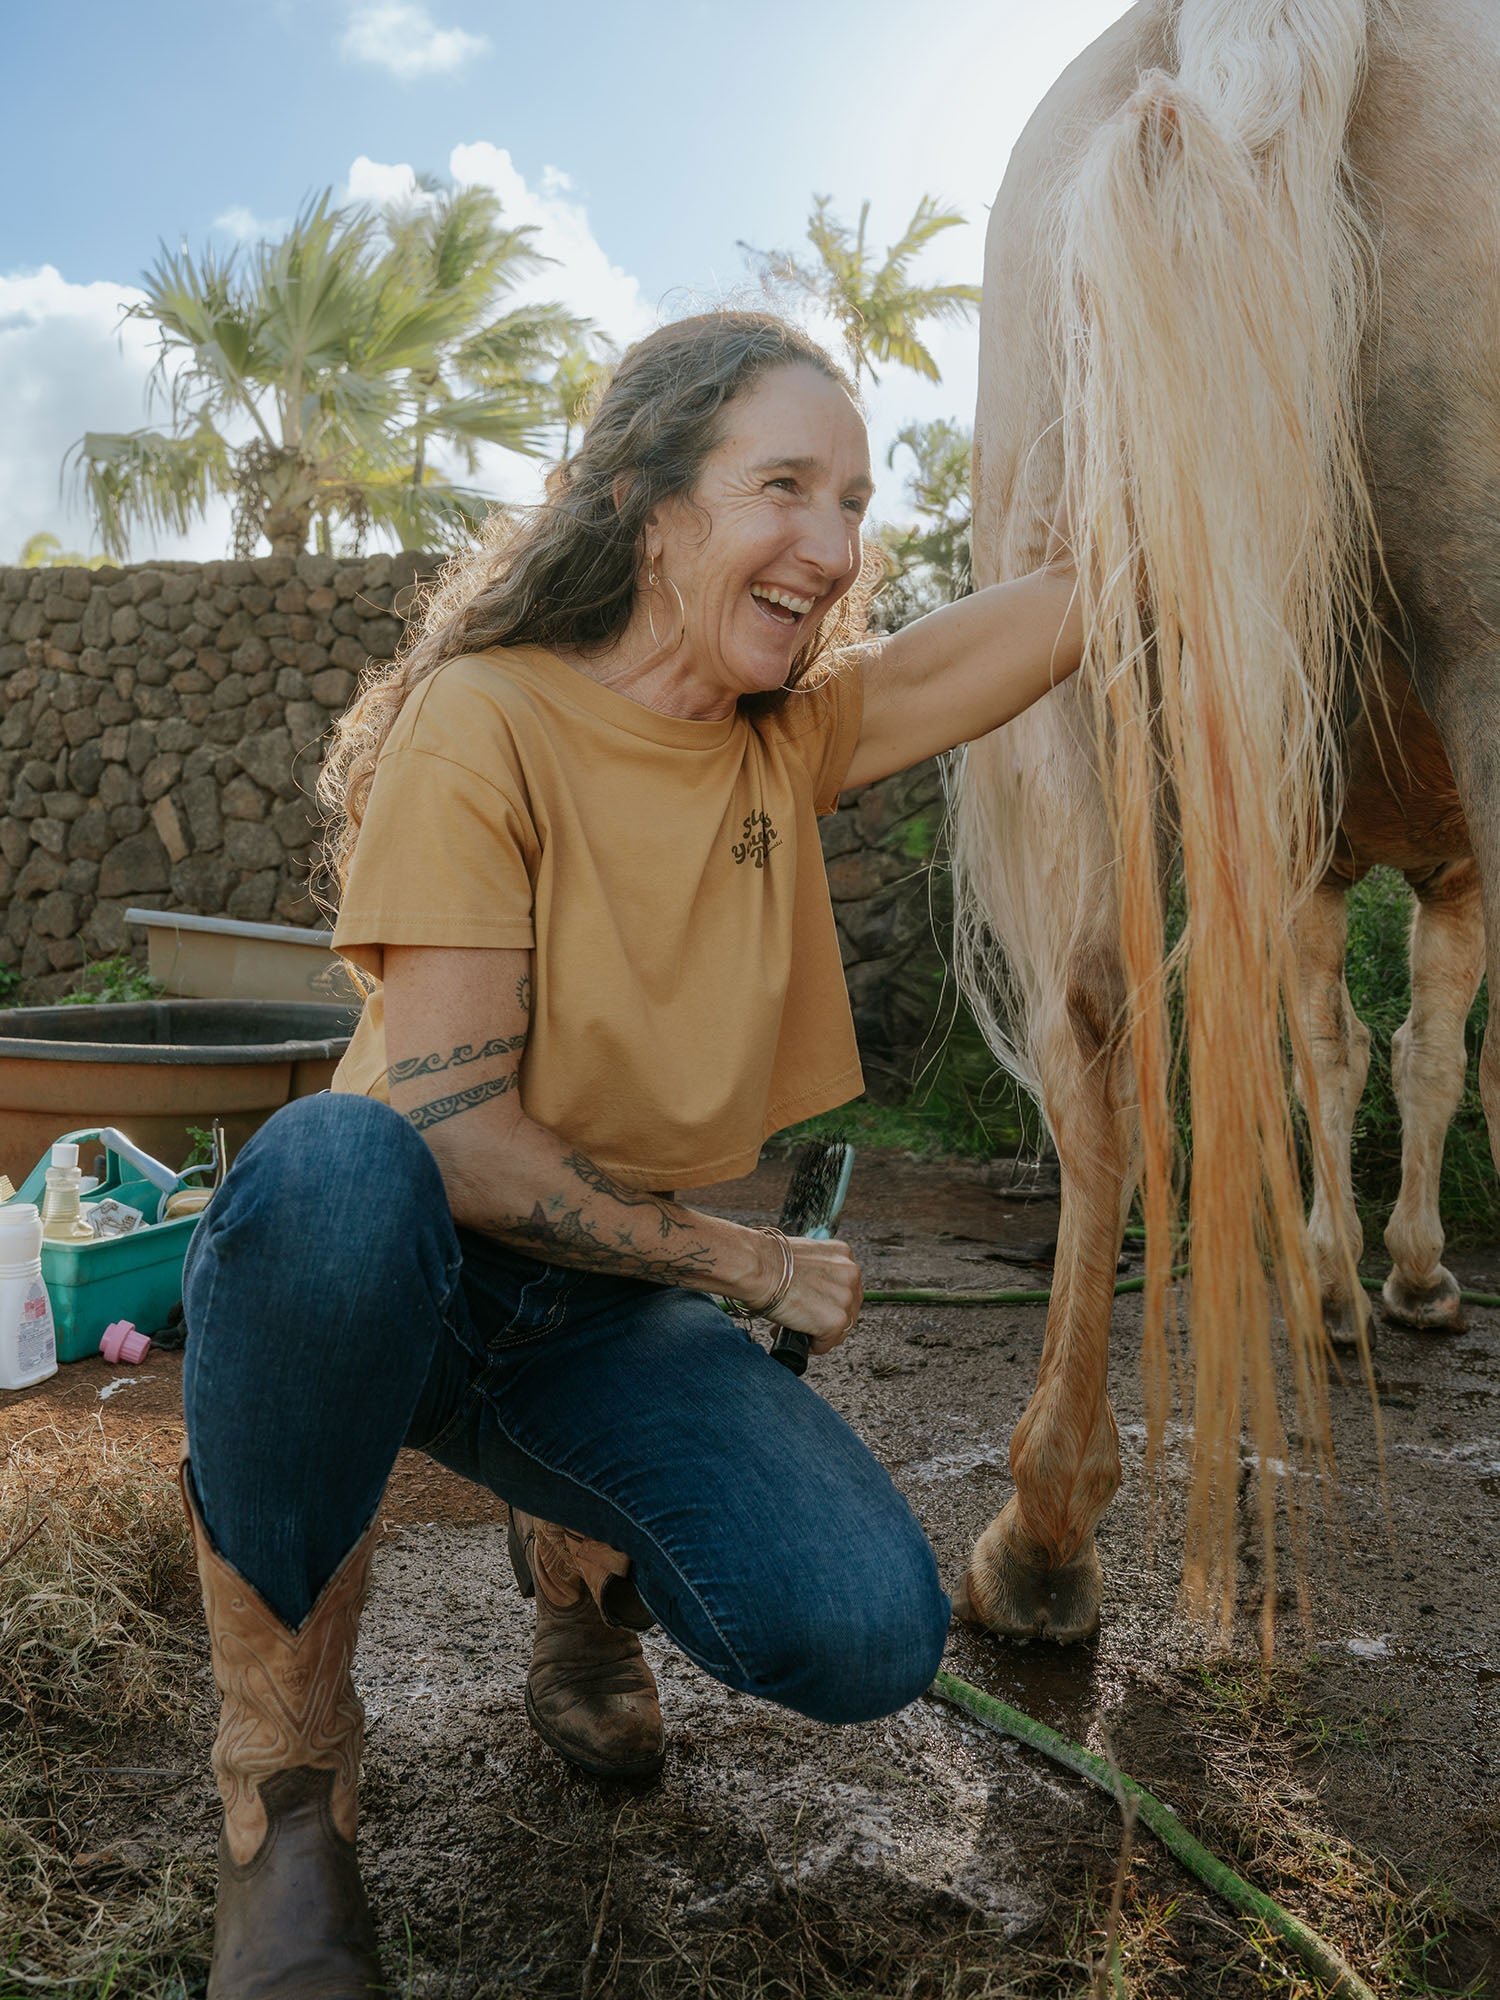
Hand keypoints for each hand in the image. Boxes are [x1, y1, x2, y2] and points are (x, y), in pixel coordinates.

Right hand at [765, 1235, 863, 1353]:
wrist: (757, 1267)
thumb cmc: (768, 1261)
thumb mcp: (803, 1256)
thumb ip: (817, 1271)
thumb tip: (813, 1293)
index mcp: (843, 1254)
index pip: (846, 1286)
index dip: (830, 1300)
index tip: (816, 1306)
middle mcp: (850, 1274)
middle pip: (848, 1308)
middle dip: (827, 1318)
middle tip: (804, 1321)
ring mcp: (845, 1298)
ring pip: (840, 1329)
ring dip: (819, 1333)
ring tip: (796, 1329)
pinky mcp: (836, 1321)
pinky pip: (827, 1344)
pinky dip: (812, 1346)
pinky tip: (795, 1335)